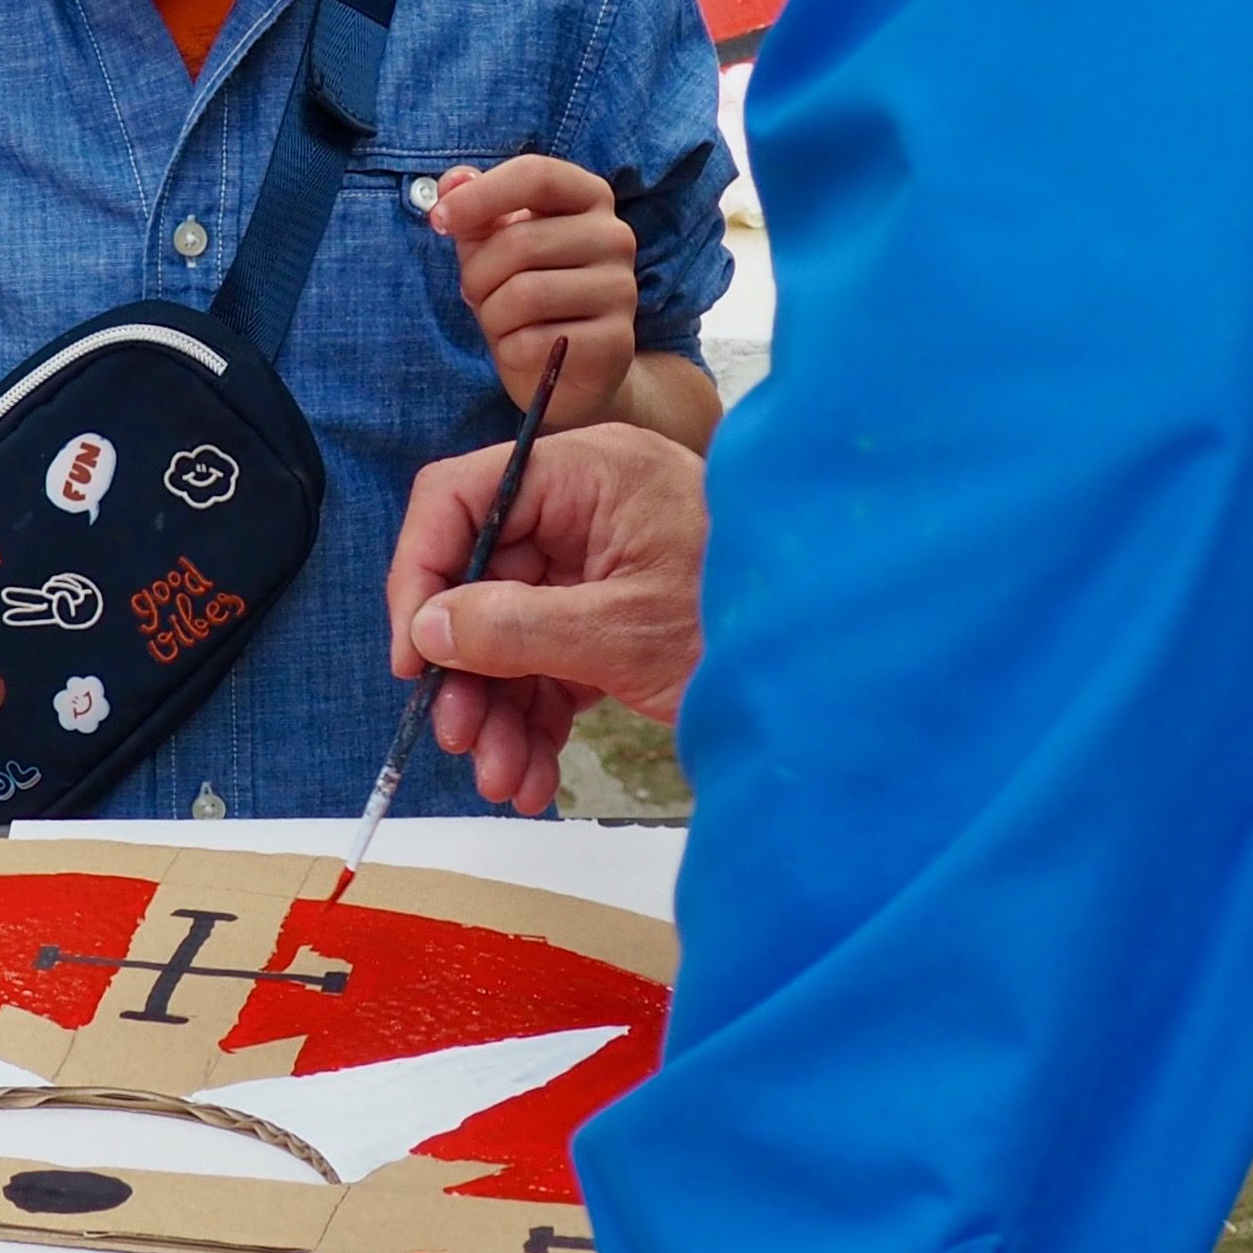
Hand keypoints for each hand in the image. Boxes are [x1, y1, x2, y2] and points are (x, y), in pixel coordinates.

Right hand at [388, 422, 707, 812]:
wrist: (839, 668)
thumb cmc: (746, 621)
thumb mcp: (619, 631)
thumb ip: (514, 628)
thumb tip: (430, 632)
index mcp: (586, 476)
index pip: (462, 497)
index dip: (423, 572)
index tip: (414, 653)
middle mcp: (585, 512)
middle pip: (481, 582)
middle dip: (466, 670)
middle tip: (457, 735)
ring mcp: (598, 568)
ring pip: (510, 636)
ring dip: (498, 712)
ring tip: (502, 776)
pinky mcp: (613, 621)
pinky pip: (550, 666)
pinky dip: (535, 722)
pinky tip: (531, 776)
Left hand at [435, 155, 641, 426]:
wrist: (571, 370)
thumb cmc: (528, 294)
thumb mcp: (494, 244)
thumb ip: (474, 207)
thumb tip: (453, 181)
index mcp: (589, 197)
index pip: (536, 175)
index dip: (481, 195)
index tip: (439, 220)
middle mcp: (614, 236)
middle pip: (520, 241)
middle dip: (477, 275)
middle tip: (476, 295)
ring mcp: (621, 289)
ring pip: (525, 294)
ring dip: (492, 315)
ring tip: (502, 323)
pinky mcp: (615, 341)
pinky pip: (534, 341)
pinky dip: (510, 349)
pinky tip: (522, 350)